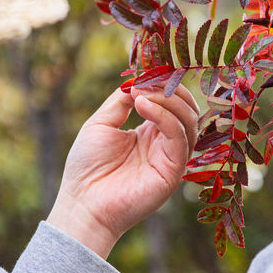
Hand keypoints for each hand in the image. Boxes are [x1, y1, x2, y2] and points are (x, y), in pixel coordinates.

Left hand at [47, 85, 198, 257]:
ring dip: (168, 99)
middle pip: (187, 108)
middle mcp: (165, 144)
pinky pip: (179, 136)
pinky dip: (165, 115)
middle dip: (171, 88)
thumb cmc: (87, 166)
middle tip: (148, 80)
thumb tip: (141, 80)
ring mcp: (171, 157)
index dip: (163, 83)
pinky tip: (143, 105)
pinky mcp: (173, 171)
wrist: (83, 203)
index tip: (146, 70)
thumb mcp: (101, 122)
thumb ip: (122, 100)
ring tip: (142, 93)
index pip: (171, 102)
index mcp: (150, 132)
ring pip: (189, 120)